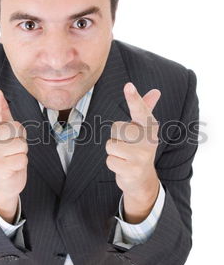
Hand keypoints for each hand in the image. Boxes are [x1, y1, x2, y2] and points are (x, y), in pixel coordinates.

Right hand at [0, 88, 27, 197]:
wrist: (6, 181)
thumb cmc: (7, 152)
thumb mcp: (4, 131)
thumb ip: (1, 112)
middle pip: (13, 128)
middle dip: (20, 136)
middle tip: (14, 144)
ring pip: (21, 145)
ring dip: (22, 151)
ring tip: (13, 156)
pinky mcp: (0, 168)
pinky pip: (22, 159)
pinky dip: (22, 163)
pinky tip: (13, 166)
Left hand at [105, 82, 160, 217]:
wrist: (143, 179)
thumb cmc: (139, 148)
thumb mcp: (143, 129)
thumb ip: (145, 109)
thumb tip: (156, 91)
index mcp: (150, 127)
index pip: (140, 109)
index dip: (133, 98)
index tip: (128, 86)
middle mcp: (149, 140)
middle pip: (116, 128)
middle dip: (115, 137)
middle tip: (126, 145)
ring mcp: (142, 156)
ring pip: (110, 145)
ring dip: (113, 152)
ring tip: (124, 156)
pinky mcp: (132, 169)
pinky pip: (109, 160)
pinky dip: (112, 164)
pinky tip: (123, 166)